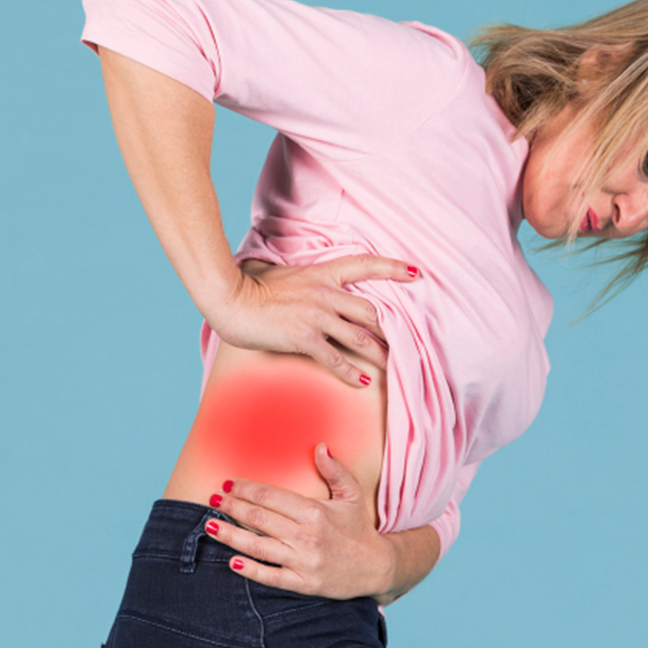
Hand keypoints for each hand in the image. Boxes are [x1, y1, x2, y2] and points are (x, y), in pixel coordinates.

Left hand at [203, 444, 396, 600]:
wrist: (377, 568)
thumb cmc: (359, 530)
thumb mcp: (351, 495)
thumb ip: (334, 470)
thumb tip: (320, 446)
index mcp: (315, 511)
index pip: (270, 496)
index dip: (245, 489)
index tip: (228, 484)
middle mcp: (306, 536)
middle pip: (259, 518)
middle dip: (232, 507)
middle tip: (213, 500)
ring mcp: (304, 561)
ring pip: (258, 546)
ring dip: (231, 535)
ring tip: (210, 527)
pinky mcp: (303, 583)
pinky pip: (271, 576)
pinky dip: (250, 570)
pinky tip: (232, 561)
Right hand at [207, 256, 418, 388]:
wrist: (231, 299)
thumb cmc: (248, 286)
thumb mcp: (277, 271)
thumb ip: (294, 275)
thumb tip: (287, 273)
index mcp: (322, 273)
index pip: (365, 264)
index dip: (393, 268)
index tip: (416, 273)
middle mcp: (325, 293)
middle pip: (370, 311)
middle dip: (389, 328)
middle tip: (402, 341)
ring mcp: (317, 316)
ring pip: (359, 337)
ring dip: (377, 354)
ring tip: (390, 366)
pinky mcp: (305, 338)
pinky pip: (335, 359)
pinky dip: (351, 373)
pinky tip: (362, 382)